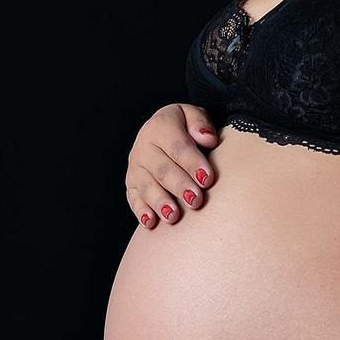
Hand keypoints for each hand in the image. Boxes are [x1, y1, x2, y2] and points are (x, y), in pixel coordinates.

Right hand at [125, 103, 218, 228]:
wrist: (163, 134)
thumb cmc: (185, 128)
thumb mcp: (193, 116)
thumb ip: (200, 123)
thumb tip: (207, 139)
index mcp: (160, 126)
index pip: (177, 146)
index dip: (192, 162)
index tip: (207, 178)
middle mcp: (144, 147)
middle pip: (162, 169)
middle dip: (179, 185)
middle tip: (195, 200)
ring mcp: (136, 168)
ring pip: (147, 186)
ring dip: (160, 202)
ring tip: (174, 216)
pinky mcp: (131, 185)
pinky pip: (134, 199)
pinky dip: (141, 212)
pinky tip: (151, 223)